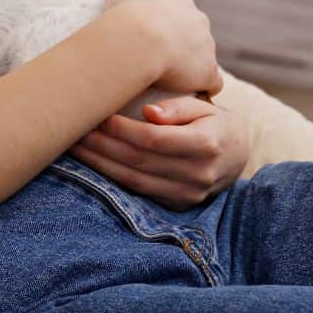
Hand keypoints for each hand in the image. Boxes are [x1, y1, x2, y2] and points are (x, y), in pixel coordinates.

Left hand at [68, 95, 249, 210]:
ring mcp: (188, 194)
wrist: (237, 157)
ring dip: (99, 163)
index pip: (155, 138)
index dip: (123, 129)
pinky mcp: (177, 205)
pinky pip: (137, 192)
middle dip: (103, 145)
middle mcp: (198, 173)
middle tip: (75, 129)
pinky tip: (92, 163)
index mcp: (207, 144)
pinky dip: (111, 178)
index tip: (99, 115)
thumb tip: (148, 112)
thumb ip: (179, 108)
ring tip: (75, 146)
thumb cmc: (215, 124)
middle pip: (139, 160)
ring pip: (133, 180)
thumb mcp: (206, 108)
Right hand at [100, 0, 221, 96]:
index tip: (153, 38)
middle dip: (182, 46)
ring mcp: (207, 47)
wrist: (138, 39)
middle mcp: (199, 21)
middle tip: (158, 59)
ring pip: (203, 59)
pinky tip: (189, 94)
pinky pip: (211, 83)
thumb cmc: (125, 17)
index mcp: (180, 1)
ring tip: (169, 80)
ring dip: (191, 68)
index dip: (167, 26)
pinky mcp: (208, 72)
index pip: (179, 14)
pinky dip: (202, 89)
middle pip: (195, 35)